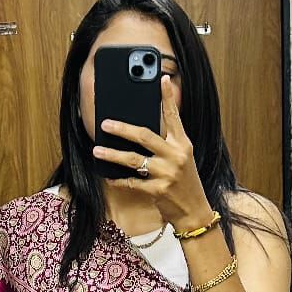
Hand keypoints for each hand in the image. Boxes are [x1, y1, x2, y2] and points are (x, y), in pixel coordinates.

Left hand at [92, 74, 213, 230]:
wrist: (194, 212)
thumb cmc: (185, 184)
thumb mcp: (182, 160)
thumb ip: (167, 144)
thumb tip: (142, 132)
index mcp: (183, 145)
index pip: (174, 117)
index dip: (167, 97)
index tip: (161, 79)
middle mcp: (175, 156)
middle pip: (144, 136)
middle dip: (122, 129)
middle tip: (105, 123)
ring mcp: (166, 174)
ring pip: (133, 159)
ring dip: (112, 154)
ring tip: (97, 150)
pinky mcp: (157, 190)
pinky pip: (132, 182)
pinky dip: (118, 180)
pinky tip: (109, 176)